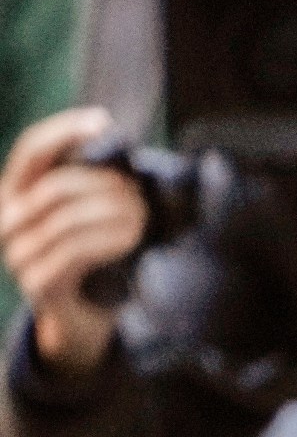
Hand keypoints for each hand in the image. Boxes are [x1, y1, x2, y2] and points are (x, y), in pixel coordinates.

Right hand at [0, 108, 143, 378]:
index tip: (103, 121)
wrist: (88, 315)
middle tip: (139, 194)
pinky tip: (132, 238)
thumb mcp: (89, 210)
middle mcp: (8, 221)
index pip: (32, 150)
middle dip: (105, 185)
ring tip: (142, 218)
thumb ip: (90, 178)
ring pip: (68, 219)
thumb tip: (110, 136)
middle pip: (58, 186)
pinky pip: (73, 251)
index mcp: (16, 193)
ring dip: (114, 215)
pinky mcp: (37, 282)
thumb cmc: (95, 254)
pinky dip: (108, 240)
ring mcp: (18, 253)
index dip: (65, 130)